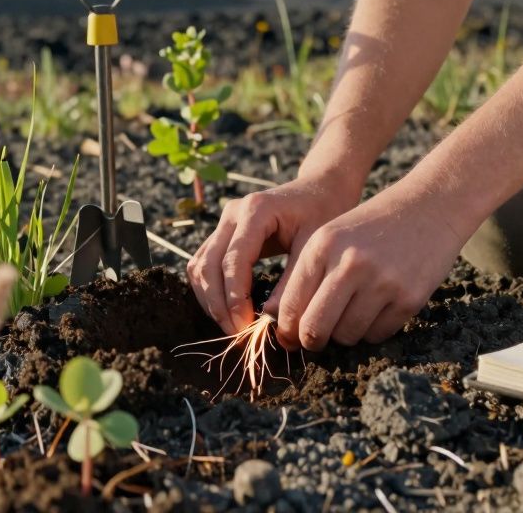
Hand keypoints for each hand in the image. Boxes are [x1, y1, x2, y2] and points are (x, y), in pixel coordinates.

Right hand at [187, 175, 358, 333]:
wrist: (320, 188)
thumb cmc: (323, 212)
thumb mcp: (314, 245)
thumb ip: (293, 281)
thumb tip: (271, 320)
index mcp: (256, 211)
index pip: (233, 260)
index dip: (234, 298)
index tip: (246, 326)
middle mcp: (232, 213)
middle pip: (208, 265)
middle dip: (218, 304)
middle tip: (238, 333)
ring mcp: (224, 221)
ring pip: (199, 266)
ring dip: (210, 300)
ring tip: (232, 326)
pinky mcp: (223, 233)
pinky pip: (203, 264)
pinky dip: (210, 290)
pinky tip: (227, 310)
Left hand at [265, 183, 470, 350]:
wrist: (431, 206)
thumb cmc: (373, 227)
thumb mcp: (333, 237)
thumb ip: (308, 278)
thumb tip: (286, 331)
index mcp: (322, 245)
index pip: (290, 305)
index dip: (287, 329)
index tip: (292, 335)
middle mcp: (350, 263)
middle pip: (314, 328)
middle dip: (312, 341)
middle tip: (317, 339)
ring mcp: (382, 282)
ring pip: (347, 336)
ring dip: (347, 333)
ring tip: (355, 311)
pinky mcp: (409, 298)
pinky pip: (377, 335)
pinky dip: (374, 330)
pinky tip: (380, 307)